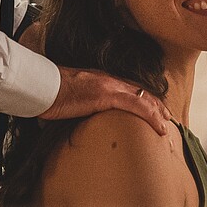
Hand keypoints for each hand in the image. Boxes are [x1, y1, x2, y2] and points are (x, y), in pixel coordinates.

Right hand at [39, 67, 170, 135]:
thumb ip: (73, 109)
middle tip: (167, 118)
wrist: (39, 86)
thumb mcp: (66, 102)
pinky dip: (151, 116)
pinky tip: (160, 126)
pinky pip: (136, 105)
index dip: (143, 99)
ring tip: (167, 125)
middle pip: (139, 92)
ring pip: (143, 98)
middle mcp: (108, 80)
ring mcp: (108, 86)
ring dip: (158, 113)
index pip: (127, 89)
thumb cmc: (47, 95)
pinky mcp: (106, 95)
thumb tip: (63, 123)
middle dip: (155, 106)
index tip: (153, 110)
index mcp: (99, 81)